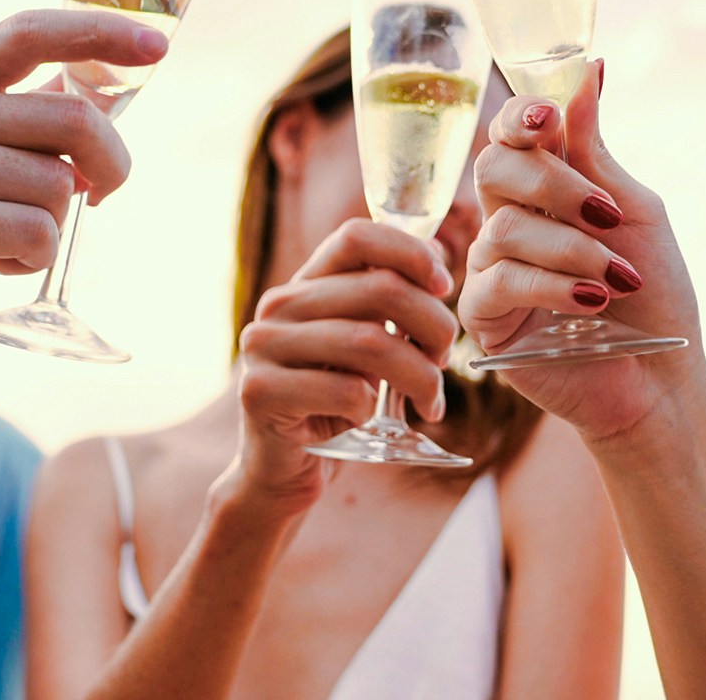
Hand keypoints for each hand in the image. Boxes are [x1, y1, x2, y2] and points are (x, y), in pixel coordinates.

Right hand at [0, 8, 166, 346]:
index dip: (100, 32)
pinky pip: (37, 236)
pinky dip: (33, 260)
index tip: (156, 45)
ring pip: (60, 188)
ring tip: (8, 239)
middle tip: (103, 193)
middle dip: (111, 164)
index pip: (30, 31)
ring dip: (55, 226)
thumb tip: (98, 97)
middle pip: (74, 119)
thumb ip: (6, 116)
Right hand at [227, 219, 455, 516]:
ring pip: (370, 343)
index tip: (444, 287)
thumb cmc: (334, 403)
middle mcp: (278, 306)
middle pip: (380, 289)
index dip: (411, 253)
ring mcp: (263, 347)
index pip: (358, 236)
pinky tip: (368, 419)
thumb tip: (436, 258)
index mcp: (305, 284)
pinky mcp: (259, 392)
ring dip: (420, 375)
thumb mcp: (364, 345)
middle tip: (446, 359)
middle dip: (434, 325)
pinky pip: (347, 392)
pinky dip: (374, 408)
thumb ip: (389, 303)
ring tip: (432, 398)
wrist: (283, 469)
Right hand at [460, 62, 705, 445]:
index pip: (509, 136)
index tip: (547, 118)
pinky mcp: (485, 318)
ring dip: (572, 250)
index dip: (519, 118)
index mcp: (543, 190)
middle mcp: (510, 221)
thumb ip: (595, 150)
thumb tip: (589, 69)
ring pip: (505, 227)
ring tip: (617, 280)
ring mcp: (492, 268)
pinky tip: (594, 302)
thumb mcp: (633, 210)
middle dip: (552, 185)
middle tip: (605, 213)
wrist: (661, 376)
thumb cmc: (654, 294)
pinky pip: (500, 280)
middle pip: (494, 170)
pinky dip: (553, 286)